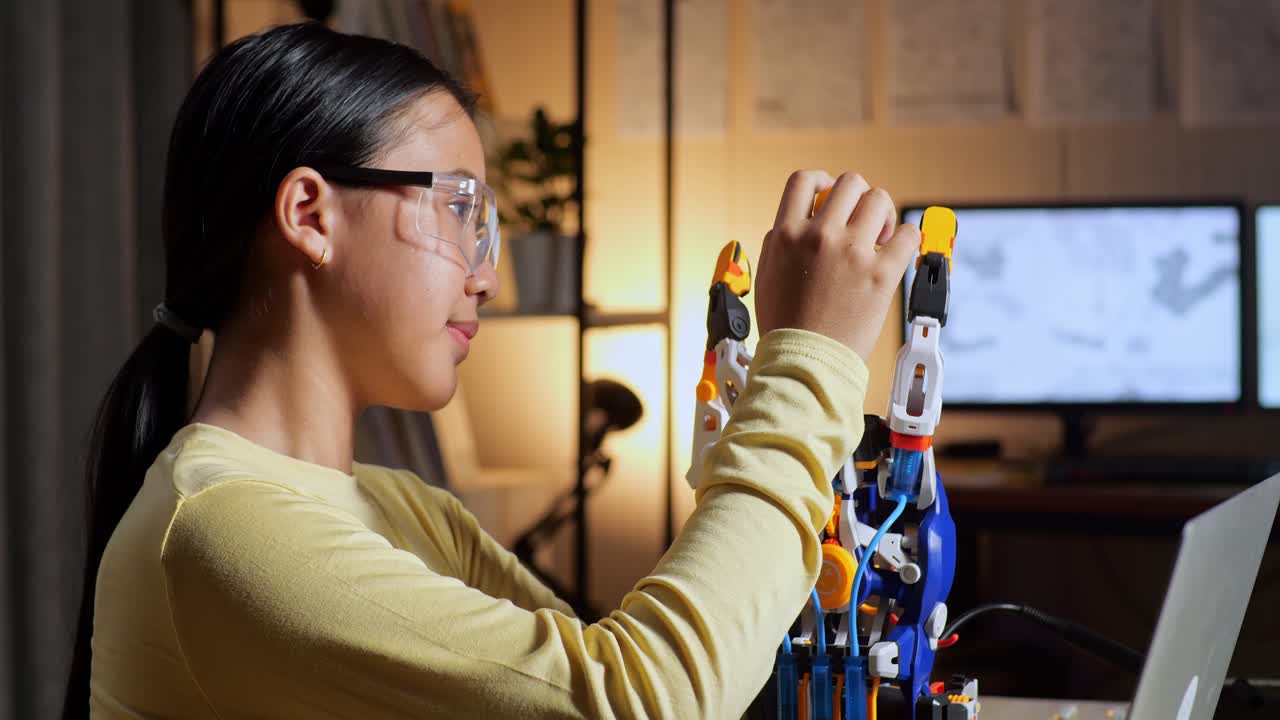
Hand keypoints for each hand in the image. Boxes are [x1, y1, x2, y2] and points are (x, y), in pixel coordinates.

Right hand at [754, 170, 919, 360]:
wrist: (804, 361)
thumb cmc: (785, 324)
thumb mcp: (766, 273)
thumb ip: (782, 240)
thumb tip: (802, 219)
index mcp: (787, 234)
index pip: (805, 180)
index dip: (822, 181)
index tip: (829, 196)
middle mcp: (819, 236)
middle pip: (850, 183)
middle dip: (858, 197)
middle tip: (860, 222)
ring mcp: (852, 253)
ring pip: (879, 199)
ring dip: (882, 214)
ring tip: (879, 238)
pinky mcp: (881, 274)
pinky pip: (908, 234)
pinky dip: (906, 239)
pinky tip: (896, 253)